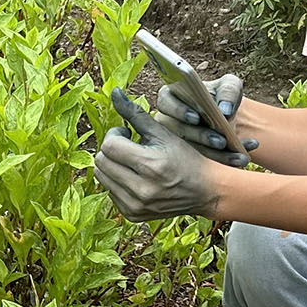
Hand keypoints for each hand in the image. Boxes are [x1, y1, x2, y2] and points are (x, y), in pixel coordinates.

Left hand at [93, 89, 223, 221]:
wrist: (206, 191)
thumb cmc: (186, 157)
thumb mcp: (164, 132)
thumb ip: (135, 113)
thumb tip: (113, 92)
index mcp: (150, 165)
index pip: (109, 146)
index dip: (115, 135)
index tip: (127, 133)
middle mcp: (141, 190)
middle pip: (101, 161)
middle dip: (112, 149)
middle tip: (128, 145)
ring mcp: (135, 206)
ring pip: (101, 177)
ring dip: (112, 164)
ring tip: (131, 160)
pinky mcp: (132, 215)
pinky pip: (110, 192)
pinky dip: (118, 181)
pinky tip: (135, 177)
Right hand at [151, 73, 255, 166]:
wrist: (227, 114)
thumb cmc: (222, 95)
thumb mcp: (229, 86)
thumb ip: (227, 91)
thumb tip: (224, 111)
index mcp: (171, 97)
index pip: (166, 102)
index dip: (179, 110)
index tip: (196, 118)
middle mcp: (169, 120)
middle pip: (179, 130)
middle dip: (202, 137)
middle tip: (221, 141)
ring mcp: (176, 141)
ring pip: (192, 150)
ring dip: (216, 154)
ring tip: (238, 155)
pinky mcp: (188, 156)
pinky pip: (204, 161)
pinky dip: (225, 159)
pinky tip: (241, 158)